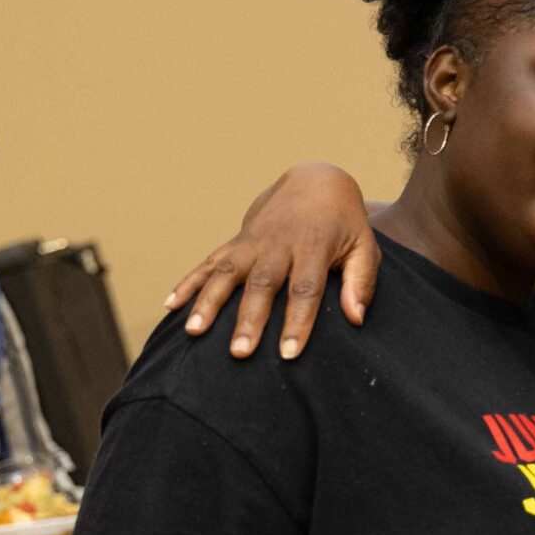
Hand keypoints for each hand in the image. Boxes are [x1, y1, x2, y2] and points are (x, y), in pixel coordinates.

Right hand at [165, 164, 379, 361]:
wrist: (315, 180)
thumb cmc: (344, 223)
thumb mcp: (364, 246)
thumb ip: (361, 281)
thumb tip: (355, 318)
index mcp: (313, 246)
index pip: (304, 288)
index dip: (297, 322)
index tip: (288, 354)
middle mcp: (278, 243)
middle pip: (261, 285)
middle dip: (248, 320)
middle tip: (238, 353)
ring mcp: (252, 241)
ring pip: (227, 271)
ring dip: (208, 302)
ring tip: (193, 332)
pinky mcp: (236, 241)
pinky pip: (208, 262)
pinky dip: (189, 282)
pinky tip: (170, 305)